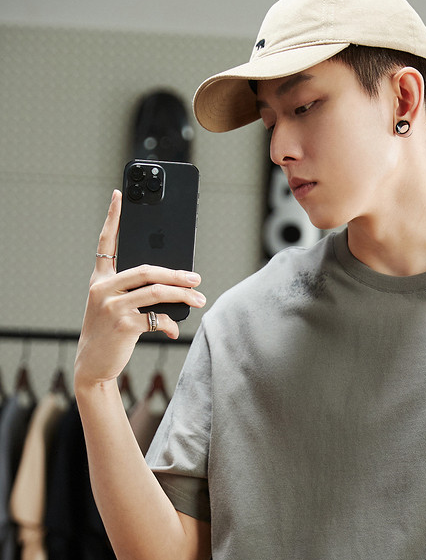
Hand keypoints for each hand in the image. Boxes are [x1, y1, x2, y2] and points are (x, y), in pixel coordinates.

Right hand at [75, 191, 205, 389]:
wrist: (92, 365)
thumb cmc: (109, 333)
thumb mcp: (115, 308)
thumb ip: (137, 293)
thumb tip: (176, 287)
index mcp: (100, 279)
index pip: (106, 242)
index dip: (112, 217)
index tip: (119, 194)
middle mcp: (102, 288)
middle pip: (146, 270)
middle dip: (176, 273)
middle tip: (196, 277)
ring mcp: (111, 306)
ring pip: (156, 292)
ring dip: (183, 296)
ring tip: (199, 299)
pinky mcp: (122, 325)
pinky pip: (156, 318)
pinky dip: (169, 324)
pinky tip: (173, 330)